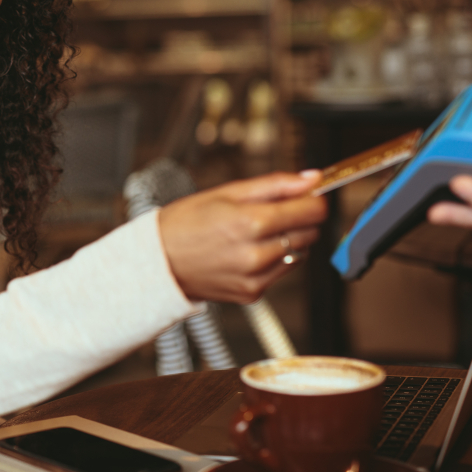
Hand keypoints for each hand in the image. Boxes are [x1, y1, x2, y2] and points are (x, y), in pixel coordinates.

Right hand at [159, 171, 326, 302]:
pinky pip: (281, 272)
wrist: (157, 263)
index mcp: (251, 222)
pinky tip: (248, 252)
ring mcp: (256, 277)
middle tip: (276, 211)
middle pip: (309, 232)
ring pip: (299, 253)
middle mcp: (257, 253)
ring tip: (256, 233)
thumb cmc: (184, 224)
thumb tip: (311, 178)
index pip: (311, 211)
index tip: (309, 195)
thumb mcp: (226, 192)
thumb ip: (275, 184)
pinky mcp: (253, 293)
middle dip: (300, 219)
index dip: (314, 199)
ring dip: (288, 240)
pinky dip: (274, 260)